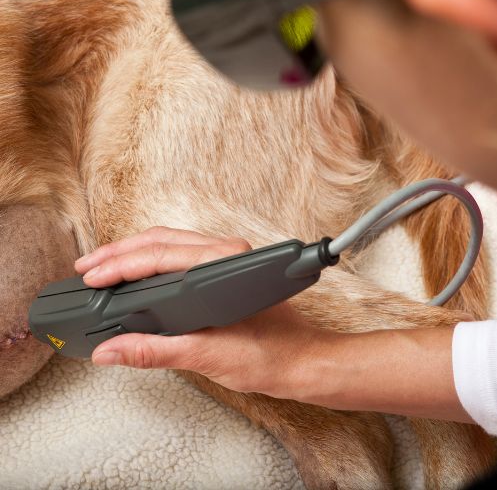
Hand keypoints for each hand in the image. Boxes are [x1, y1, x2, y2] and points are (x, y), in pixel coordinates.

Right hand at [74, 227, 324, 397]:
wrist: (305, 361)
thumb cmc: (272, 355)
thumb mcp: (207, 357)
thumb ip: (155, 351)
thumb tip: (112, 350)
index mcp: (224, 264)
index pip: (160, 256)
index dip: (120, 266)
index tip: (92, 279)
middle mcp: (226, 253)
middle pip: (160, 240)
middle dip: (118, 252)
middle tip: (86, 267)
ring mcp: (225, 258)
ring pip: (169, 243)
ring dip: (132, 253)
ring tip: (102, 267)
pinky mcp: (223, 270)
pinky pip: (179, 255)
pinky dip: (150, 261)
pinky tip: (135, 273)